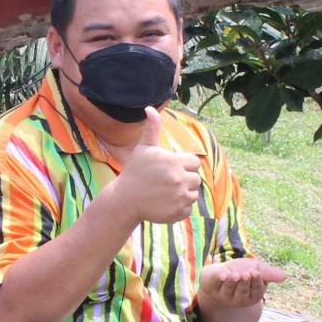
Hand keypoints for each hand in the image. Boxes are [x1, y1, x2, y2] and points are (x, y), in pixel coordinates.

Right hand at [105, 109, 203, 224]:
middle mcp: (179, 179)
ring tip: (166, 192)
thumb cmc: (135, 172)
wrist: (125, 200)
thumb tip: (150, 108)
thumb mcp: (143, 149)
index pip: (194, 162)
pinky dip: (180, 207)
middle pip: (196, 178)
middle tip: (167, 181)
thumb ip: (152, 129)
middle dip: (184, 179)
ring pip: (194, 194)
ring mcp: (179, 197)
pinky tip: (165, 203)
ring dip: (184, 193)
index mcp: (174, 162)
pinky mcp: (178, 212)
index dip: (184, 164)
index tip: (170, 168)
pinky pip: (188, 208)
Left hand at [197, 256, 286, 313]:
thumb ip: (269, 273)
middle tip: (246, 273)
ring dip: (233, 282)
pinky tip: (223, 275)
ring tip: (235, 275)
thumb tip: (284, 276)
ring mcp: (225, 296)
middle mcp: (239, 300)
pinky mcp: (212, 289)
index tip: (256, 273)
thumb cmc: (243, 271)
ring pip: (229, 290)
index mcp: (252, 296)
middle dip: (244, 283)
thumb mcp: (258, 269)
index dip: (256, 282)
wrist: (222, 271)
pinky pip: (216, 285)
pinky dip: (219, 279)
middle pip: (243, 293)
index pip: (256, 292)